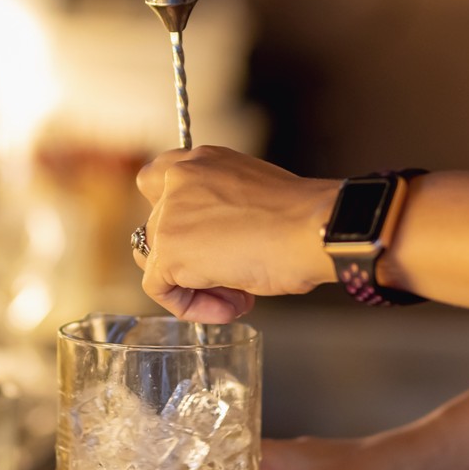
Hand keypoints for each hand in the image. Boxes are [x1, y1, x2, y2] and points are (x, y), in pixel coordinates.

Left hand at [134, 147, 336, 322]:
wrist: (312, 230)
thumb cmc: (301, 219)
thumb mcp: (253, 199)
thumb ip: (222, 209)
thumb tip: (214, 244)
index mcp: (202, 161)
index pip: (157, 180)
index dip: (170, 214)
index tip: (199, 239)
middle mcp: (179, 180)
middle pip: (157, 228)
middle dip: (192, 260)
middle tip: (235, 278)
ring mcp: (168, 214)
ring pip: (156, 260)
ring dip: (193, 284)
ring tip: (238, 296)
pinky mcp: (168, 250)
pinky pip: (159, 289)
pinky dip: (190, 307)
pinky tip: (229, 308)